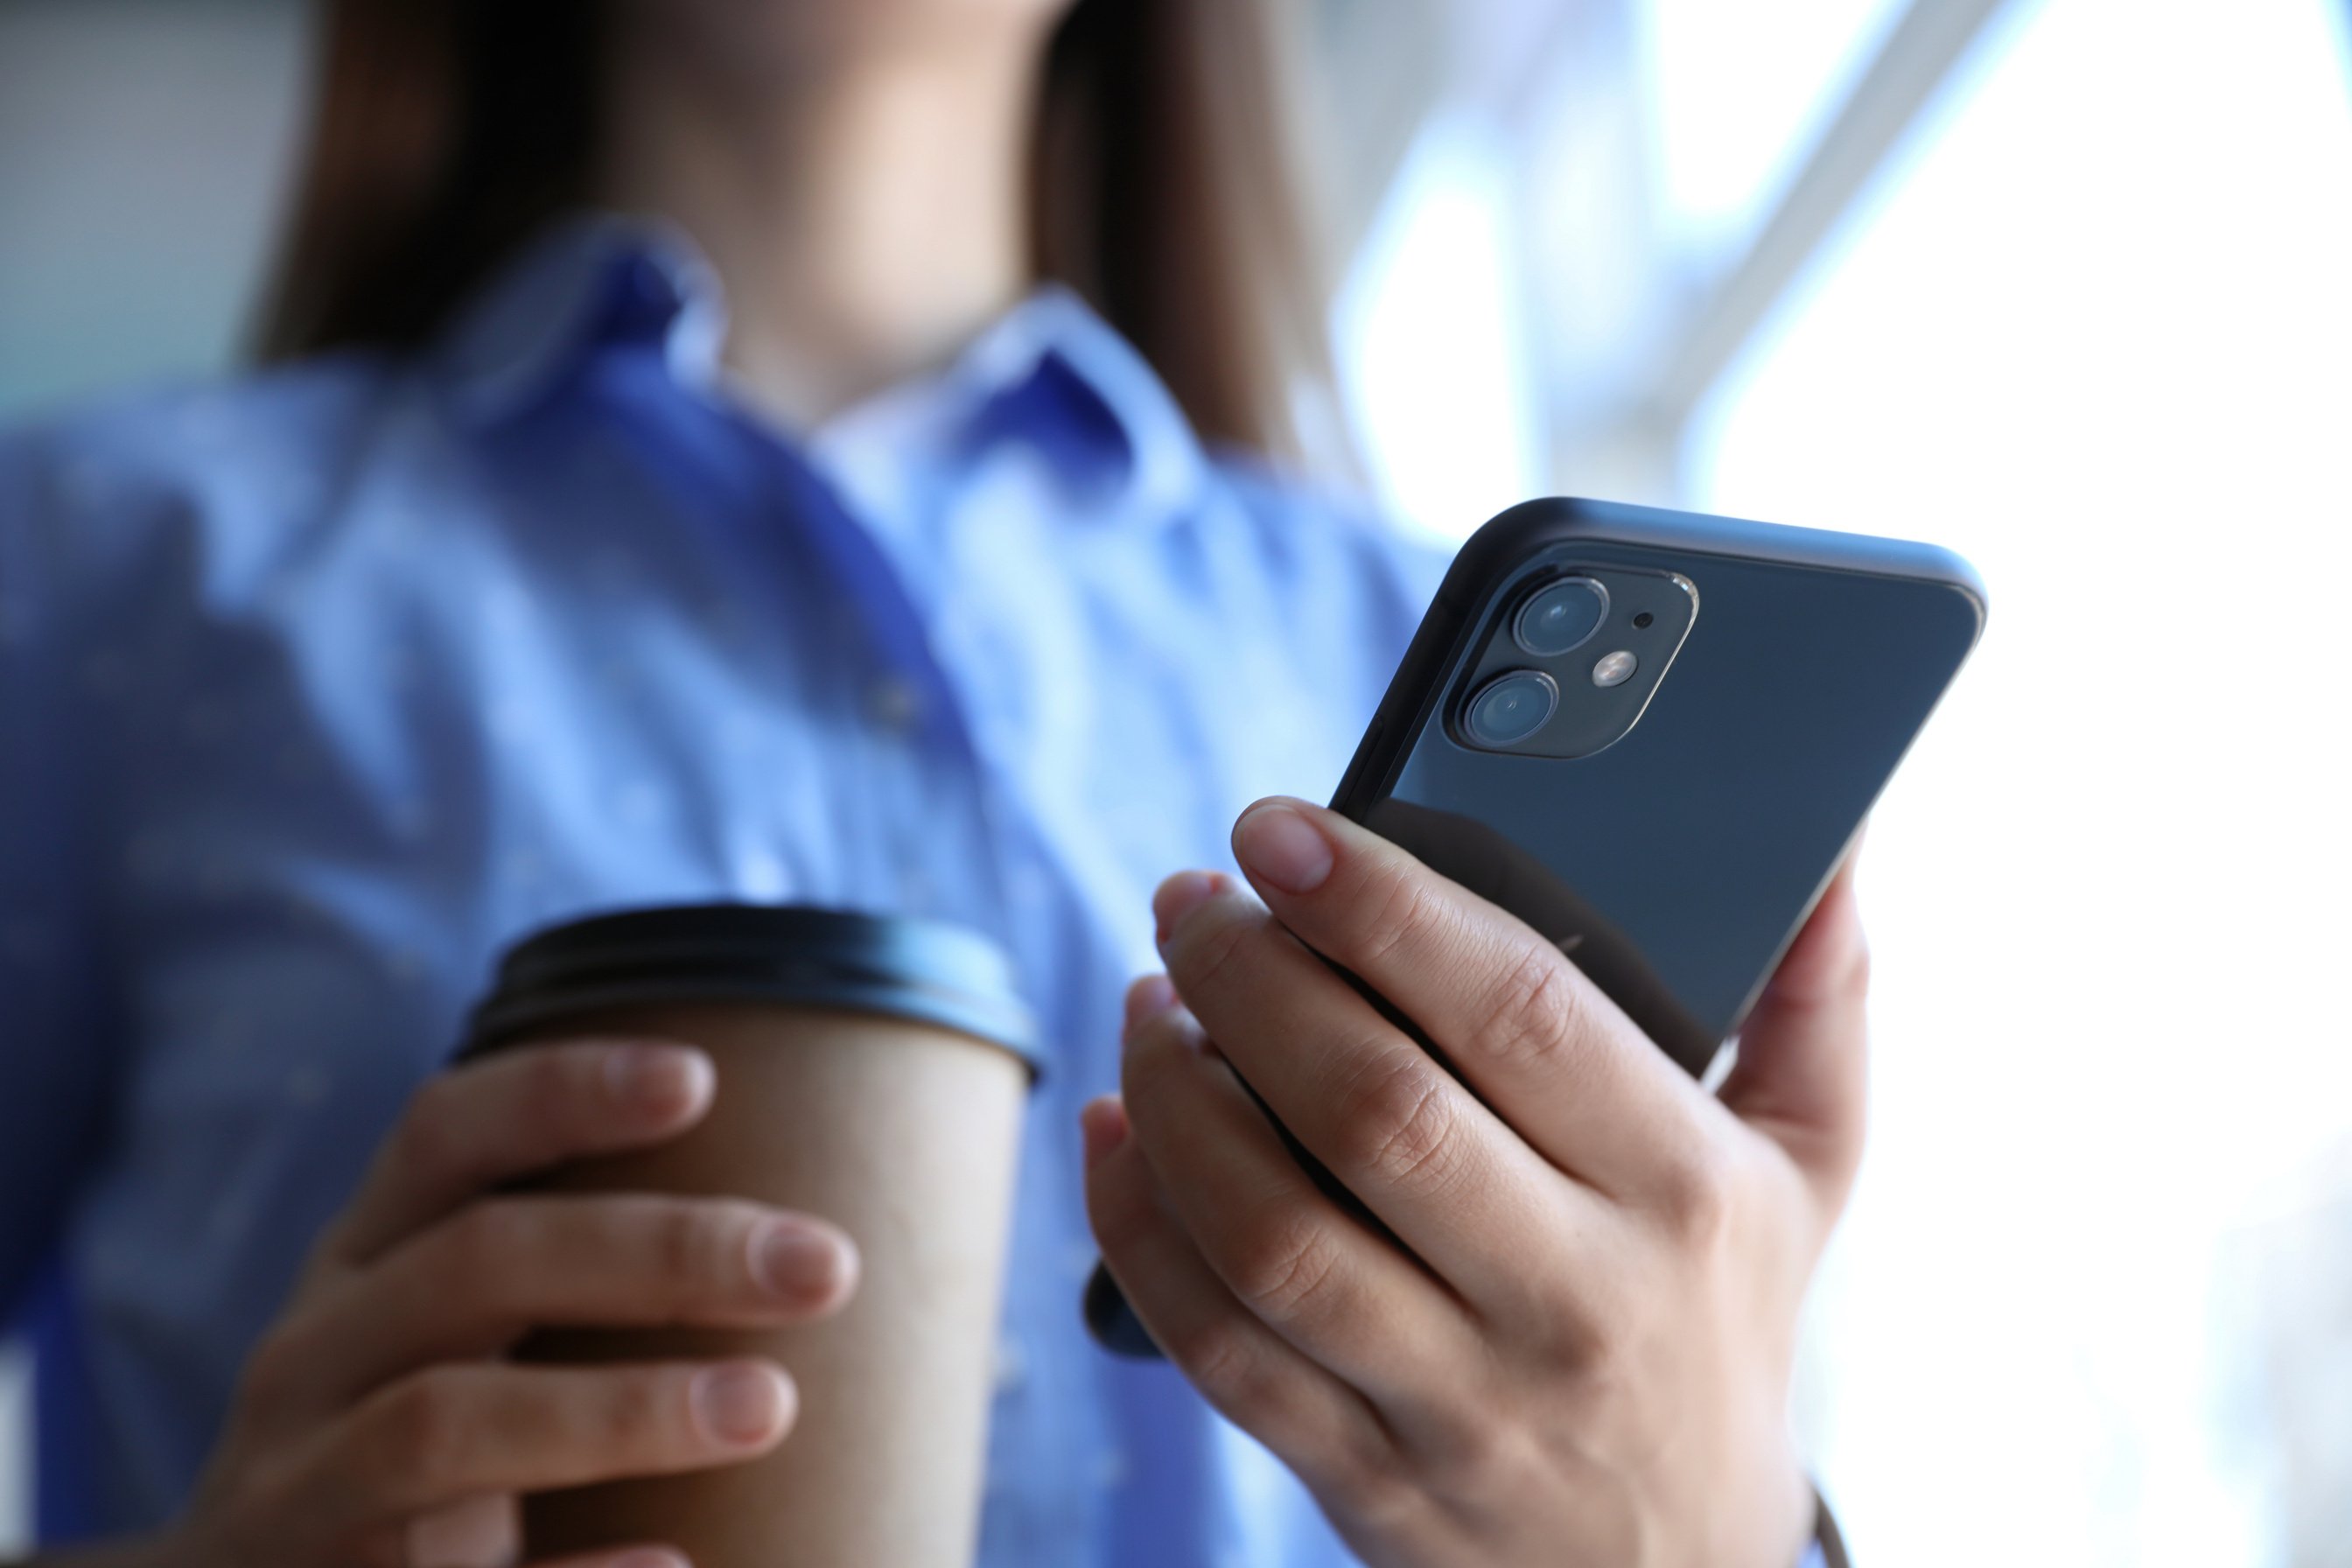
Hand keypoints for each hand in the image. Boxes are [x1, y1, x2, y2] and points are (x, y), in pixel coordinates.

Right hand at [142, 1038, 859, 1567]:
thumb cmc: (411, 1458)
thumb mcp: (445, 1340)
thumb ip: (555, 1271)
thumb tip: (789, 1225)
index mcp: (357, 1266)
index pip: (441, 1136)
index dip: (561, 1092)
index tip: (699, 1077)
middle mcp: (311, 1362)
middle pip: (476, 1264)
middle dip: (661, 1249)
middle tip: (824, 1265)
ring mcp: (299, 1494)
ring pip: (441, 1424)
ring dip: (618, 1409)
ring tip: (769, 1405)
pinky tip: (678, 1562)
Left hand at [1085, 799, 1868, 1567]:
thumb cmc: (1721, 1325)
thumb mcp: (1808, 1170)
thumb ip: (1814, 1004)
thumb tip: (1833, 849)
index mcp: (1681, 1191)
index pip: (1516, 1010)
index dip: (1379, 905)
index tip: (1279, 830)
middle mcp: (1575, 1297)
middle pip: (1372, 1108)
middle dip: (1248, 978)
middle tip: (1190, 904)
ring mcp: (1464, 1399)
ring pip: (1273, 1232)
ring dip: (1176, 1096)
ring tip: (1149, 1006)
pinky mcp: (1365, 1477)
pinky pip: (1218, 1345)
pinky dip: (1136, 1227)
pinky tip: (1116, 1131)